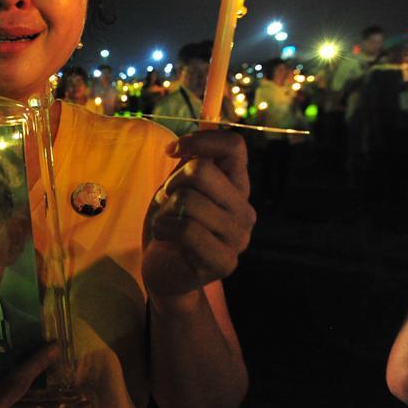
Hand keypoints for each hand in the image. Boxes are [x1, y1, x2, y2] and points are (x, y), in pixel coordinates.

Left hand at [143, 130, 255, 296]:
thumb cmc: (170, 223)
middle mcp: (245, 210)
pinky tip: (166, 238)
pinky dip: (163, 228)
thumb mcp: (178, 186)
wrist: (163, 269)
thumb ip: (191, 162)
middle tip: (168, 202)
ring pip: (189, 200)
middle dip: (172, 183)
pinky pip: (186, 229)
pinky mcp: (224, 262)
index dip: (199, 140)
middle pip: (202, 170)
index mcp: (237, 187)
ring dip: (165, 211)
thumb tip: (194, 138)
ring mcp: (238, 238)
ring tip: (168, 224)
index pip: (234, 146)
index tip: (172, 152)